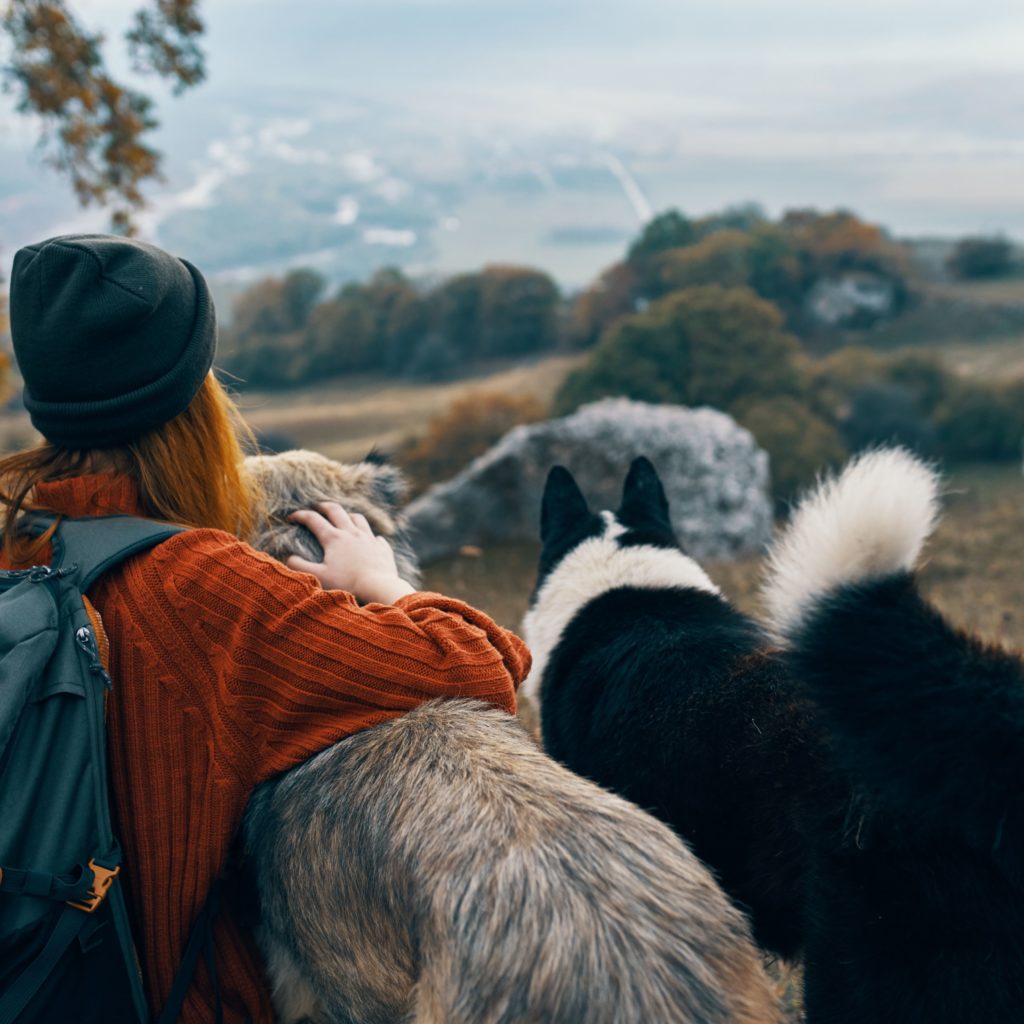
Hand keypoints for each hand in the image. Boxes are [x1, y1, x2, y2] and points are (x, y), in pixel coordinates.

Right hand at [286, 502, 415, 604]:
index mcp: (334, 538)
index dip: (300, 516)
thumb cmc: (347, 584)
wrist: (379, 588)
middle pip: (336, 510)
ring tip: (343, 519)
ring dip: (348, 516)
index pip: (313, 520)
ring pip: (358, 518)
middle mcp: (352, 533)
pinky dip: (369, 537)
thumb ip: (299, 566)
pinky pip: (376, 537)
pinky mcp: (382, 548)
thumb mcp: (319, 576)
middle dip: (323, 506)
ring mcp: (369, 539)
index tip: (291, 517)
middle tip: (316, 507)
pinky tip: (368, 541)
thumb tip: (287, 557)